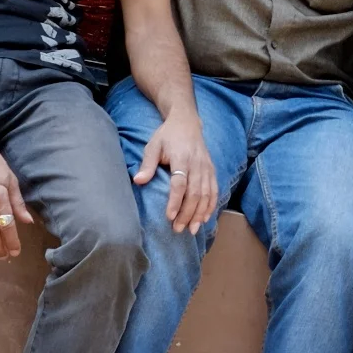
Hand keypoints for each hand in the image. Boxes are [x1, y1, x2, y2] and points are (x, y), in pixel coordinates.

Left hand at [133, 109, 216, 234]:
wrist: (187, 123)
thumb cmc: (167, 136)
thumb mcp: (153, 145)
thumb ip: (148, 164)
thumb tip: (138, 181)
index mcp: (182, 157)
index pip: (180, 183)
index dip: (175, 201)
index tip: (169, 216)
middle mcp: (197, 164)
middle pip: (195, 193)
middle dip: (187, 213)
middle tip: (178, 229)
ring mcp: (207, 168)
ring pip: (207, 195)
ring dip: (200, 214)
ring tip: (192, 229)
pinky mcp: (212, 171)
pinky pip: (214, 191)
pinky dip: (210, 206)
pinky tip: (204, 219)